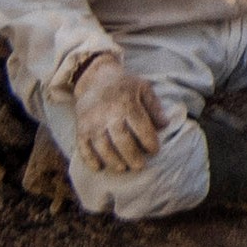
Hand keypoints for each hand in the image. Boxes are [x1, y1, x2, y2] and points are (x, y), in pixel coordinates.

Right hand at [70, 56, 164, 173]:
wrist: (94, 78)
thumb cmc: (124, 85)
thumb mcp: (143, 88)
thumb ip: (155, 107)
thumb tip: (165, 125)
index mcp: (127, 103)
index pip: (141, 127)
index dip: (149, 142)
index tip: (154, 150)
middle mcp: (108, 113)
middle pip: (122, 140)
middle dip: (132, 156)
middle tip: (140, 165)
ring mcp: (92, 122)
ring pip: (103, 146)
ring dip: (113, 160)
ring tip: (123, 168)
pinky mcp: (81, 127)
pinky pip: (83, 146)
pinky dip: (89, 159)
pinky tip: (98, 168)